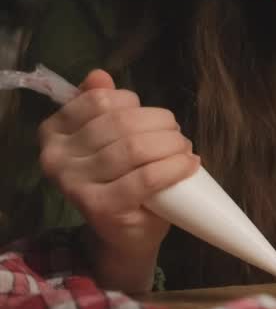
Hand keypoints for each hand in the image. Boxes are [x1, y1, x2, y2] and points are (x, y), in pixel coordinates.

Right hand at [36, 70, 197, 262]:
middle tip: (176, 136)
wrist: (124, 233)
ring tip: (183, 151)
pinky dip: (175, 167)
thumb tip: (99, 75)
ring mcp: (76, 185)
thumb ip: (100, 105)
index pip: (101, 100)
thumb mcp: (108, 138)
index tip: (149, 118)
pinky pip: (147, 177)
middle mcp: (56, 158)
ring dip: (172, 144)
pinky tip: (189, 164)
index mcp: (54, 133)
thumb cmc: (118, 177)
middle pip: (122, 122)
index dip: (134, 103)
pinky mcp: (101, 208)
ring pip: (135, 147)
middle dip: (161, 124)